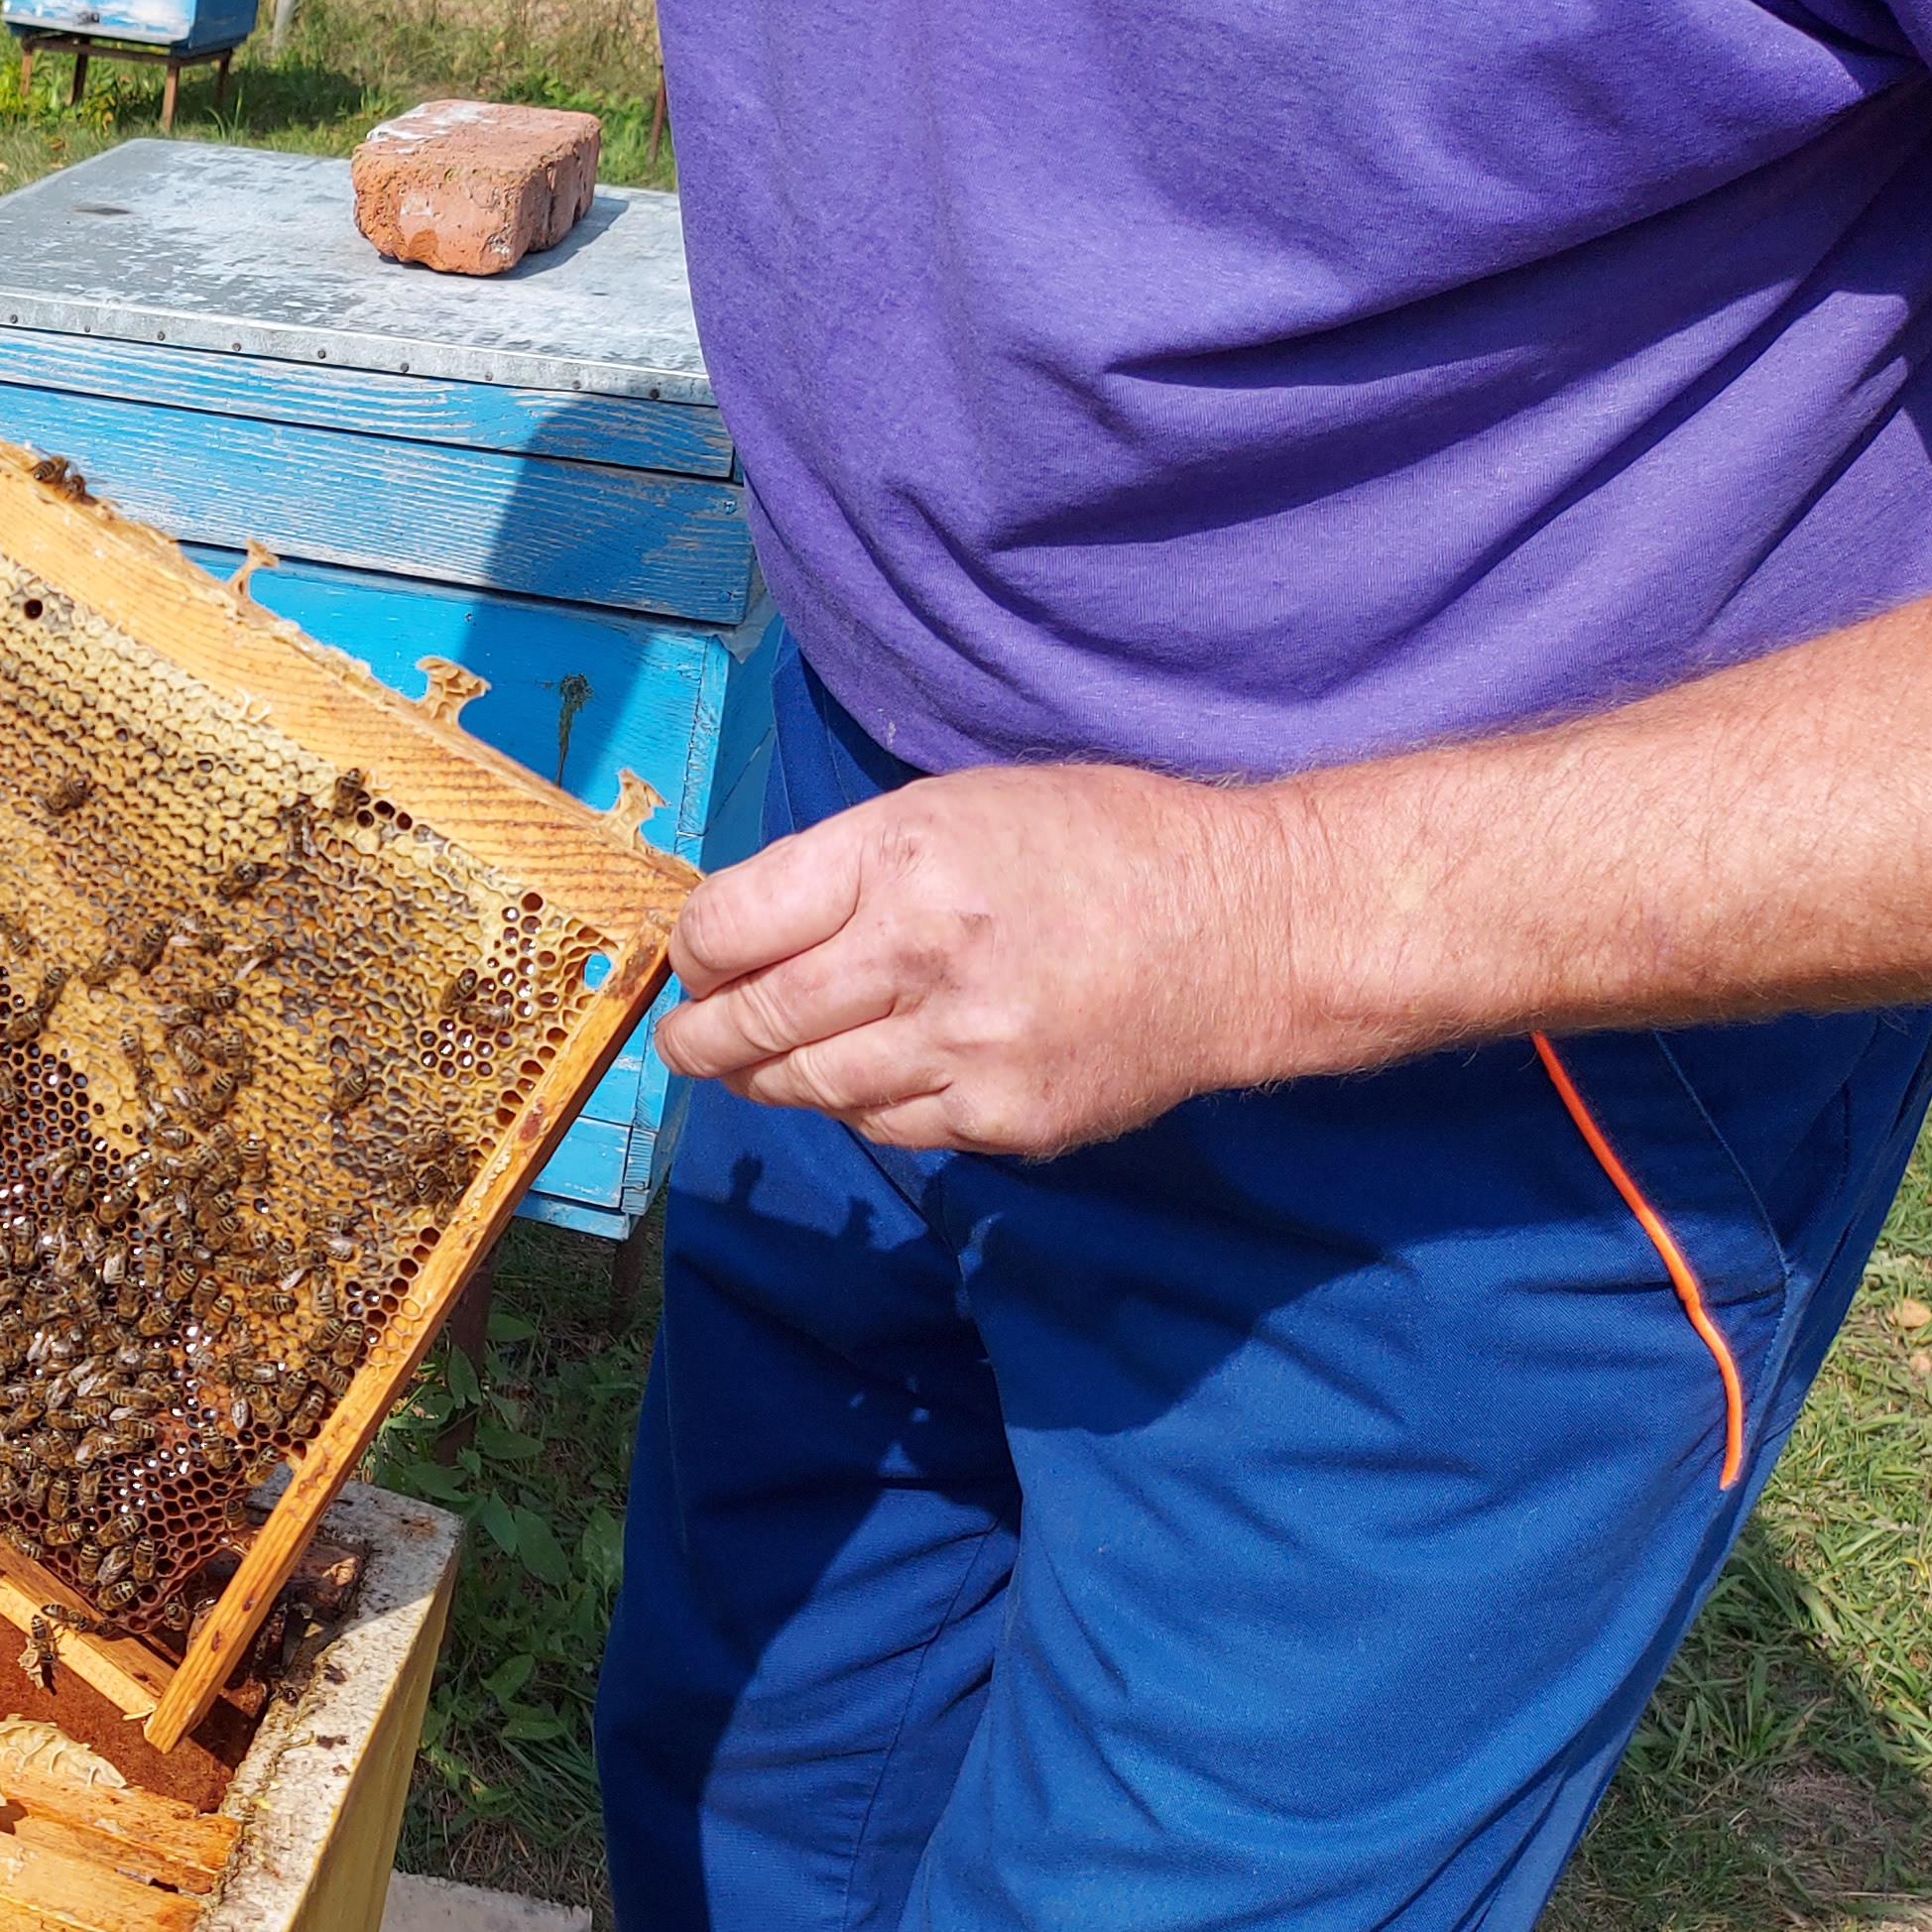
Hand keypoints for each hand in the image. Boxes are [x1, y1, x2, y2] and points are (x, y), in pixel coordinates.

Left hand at [655, 762, 1304, 1156]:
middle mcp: (919, 956)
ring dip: (768, 1078)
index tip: (695, 960)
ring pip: (807, 1087)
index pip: (729, 926)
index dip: (695, 951)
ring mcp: (962, 1050)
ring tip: (754, 1064)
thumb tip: (740, 929)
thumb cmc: (1099, 846)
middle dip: (699, 1037)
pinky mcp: (1002, 1120)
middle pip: (753, 1022)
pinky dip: (857, 1105)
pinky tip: (863, 1078)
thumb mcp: (958, 806)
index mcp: (899, 860)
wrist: (1248, 931)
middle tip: (683, 1042)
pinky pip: (885, 1125)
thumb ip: (845, 866)